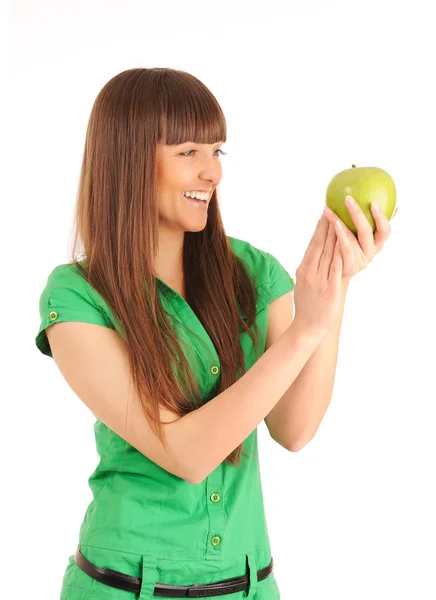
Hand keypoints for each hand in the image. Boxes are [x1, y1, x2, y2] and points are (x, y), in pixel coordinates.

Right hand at [292, 213, 351, 336]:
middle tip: (335, 208)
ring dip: (336, 234)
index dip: (318, 227)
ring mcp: (320, 281)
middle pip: (320, 244)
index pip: (312, 244)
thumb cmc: (307, 306)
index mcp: (303, 269)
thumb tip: (317, 252)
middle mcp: (310, 272)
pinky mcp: (330, 290)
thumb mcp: (303, 283)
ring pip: (329, 253)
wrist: (307, 327)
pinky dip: (340, 253)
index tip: (324, 213)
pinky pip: (336, 268)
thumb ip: (310, 266)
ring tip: (343, 219)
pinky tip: (346, 242)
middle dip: (328, 225)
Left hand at [322, 196, 397, 285]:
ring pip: (350, 241)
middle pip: (366, 232)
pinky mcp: (348, 267)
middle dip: (357, 214)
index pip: (385, 230)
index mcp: (378, 243)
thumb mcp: (364, 236)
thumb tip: (395, 206)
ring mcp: (359, 261)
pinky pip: (342, 250)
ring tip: (329, 211)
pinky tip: (328, 224)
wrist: (340, 274)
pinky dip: (336, 236)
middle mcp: (371, 252)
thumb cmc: (353, 249)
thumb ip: (375, 223)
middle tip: (348, 199)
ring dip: (339, 223)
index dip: (381, 218)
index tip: (373, 203)